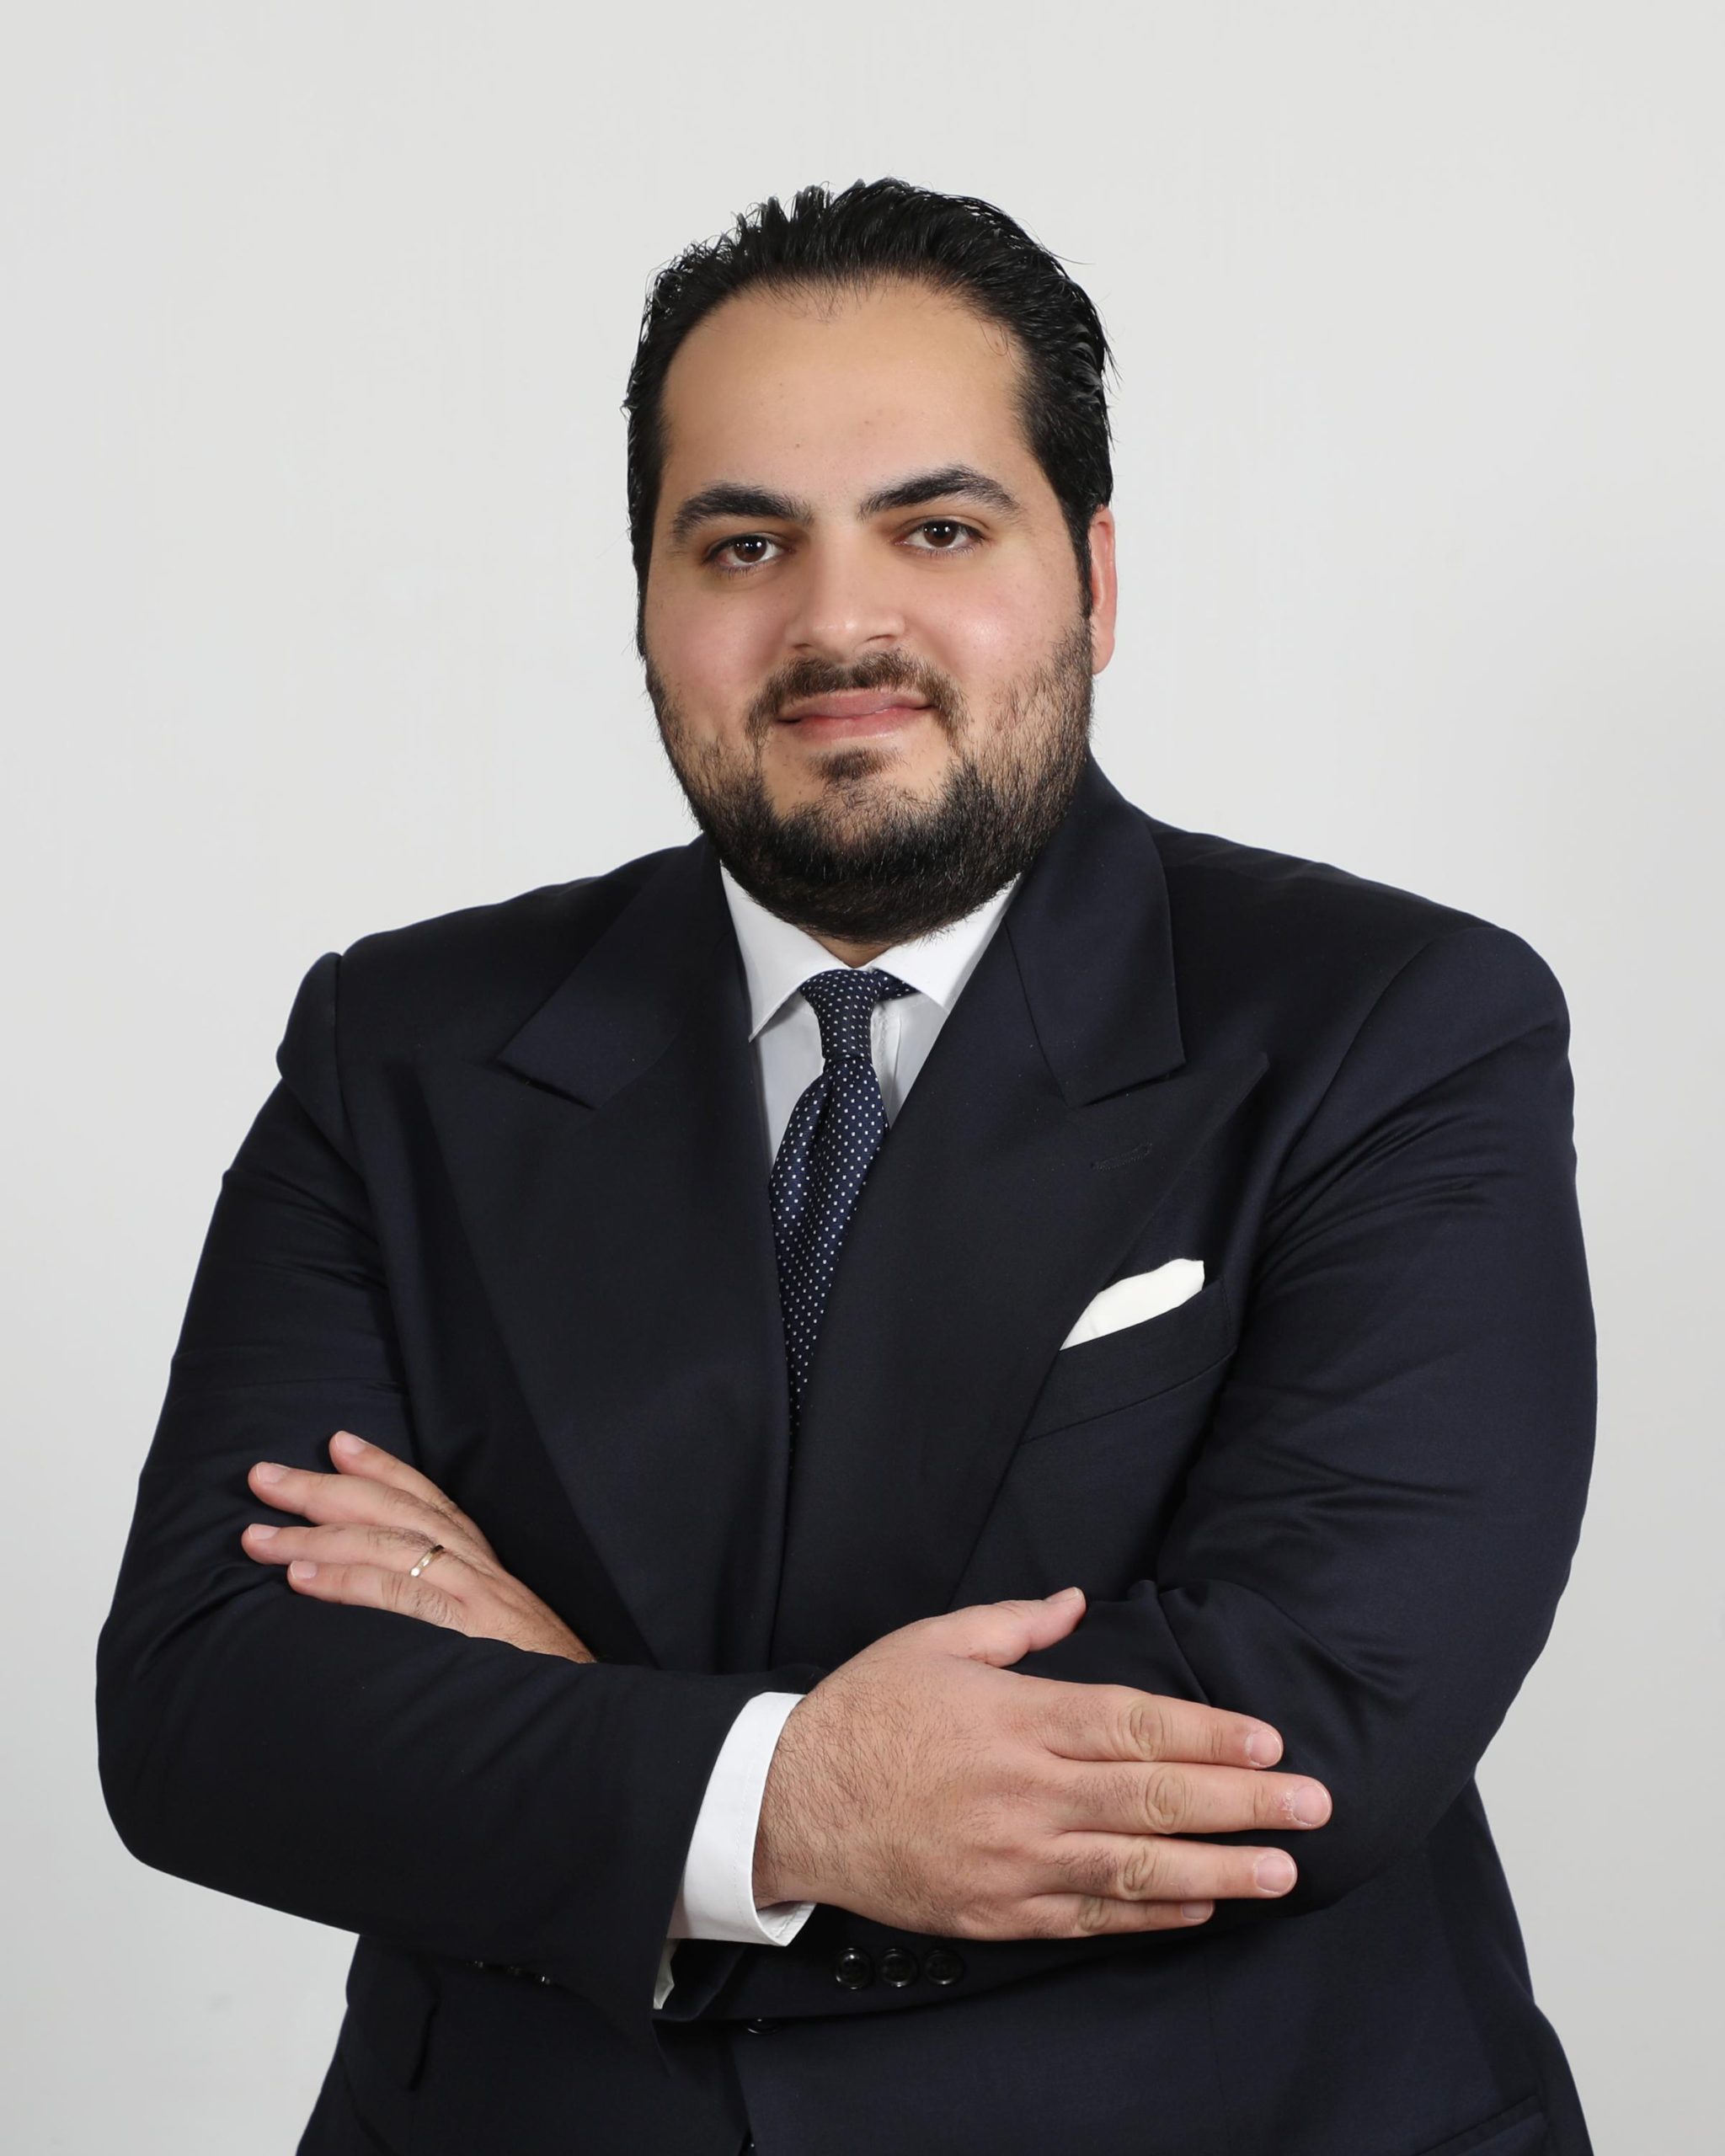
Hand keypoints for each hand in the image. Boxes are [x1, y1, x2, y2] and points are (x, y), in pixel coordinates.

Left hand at [241, 1431, 596, 1663]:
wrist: (582, 1717)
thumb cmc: (529, 1681)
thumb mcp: (491, 1633)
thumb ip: (446, 1611)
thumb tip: (385, 1605)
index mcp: (480, 1566)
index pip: (426, 1499)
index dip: (381, 1467)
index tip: (336, 1442)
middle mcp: (476, 1567)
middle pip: (394, 1510)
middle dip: (324, 1488)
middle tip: (263, 1476)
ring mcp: (472, 1594)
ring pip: (386, 1543)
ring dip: (315, 1534)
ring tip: (258, 1535)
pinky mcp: (466, 1626)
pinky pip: (396, 1593)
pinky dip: (345, 1581)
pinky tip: (300, 1577)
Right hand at [754, 1588, 1329, 1937]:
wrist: (790, 1804)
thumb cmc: (866, 1712)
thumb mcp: (934, 1641)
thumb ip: (1014, 1622)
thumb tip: (1078, 1600)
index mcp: (1018, 1719)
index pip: (1136, 1725)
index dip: (1210, 1734)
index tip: (1272, 1743)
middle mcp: (1028, 1793)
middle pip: (1154, 1799)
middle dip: (1244, 1804)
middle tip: (1315, 1807)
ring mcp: (1016, 1861)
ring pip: (1136, 1870)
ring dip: (1218, 1871)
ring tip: (1282, 1871)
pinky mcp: (998, 1913)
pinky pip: (1090, 1920)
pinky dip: (1151, 1917)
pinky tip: (1201, 1909)